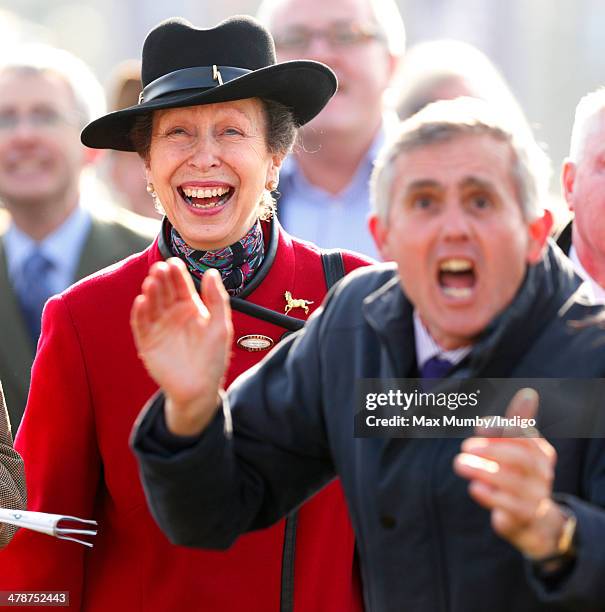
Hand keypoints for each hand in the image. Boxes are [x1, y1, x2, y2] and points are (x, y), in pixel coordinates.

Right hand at [131, 258, 232, 435]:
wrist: (200, 388)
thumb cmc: (213, 358)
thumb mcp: (221, 326)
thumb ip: (217, 300)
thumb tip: (211, 272)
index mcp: (190, 308)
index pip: (181, 286)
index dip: (177, 274)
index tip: (174, 263)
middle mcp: (173, 314)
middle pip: (164, 292)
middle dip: (162, 280)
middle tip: (160, 269)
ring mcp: (159, 327)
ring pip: (151, 305)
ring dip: (150, 293)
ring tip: (152, 282)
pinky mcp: (148, 342)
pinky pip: (141, 325)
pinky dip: (139, 313)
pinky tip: (141, 301)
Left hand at [453, 388, 566, 558]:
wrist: (534, 519)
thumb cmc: (520, 473)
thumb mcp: (520, 447)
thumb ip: (519, 421)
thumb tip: (529, 392)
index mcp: (542, 453)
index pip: (525, 435)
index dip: (501, 429)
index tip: (477, 426)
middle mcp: (543, 474)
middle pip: (523, 459)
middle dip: (493, 450)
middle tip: (465, 446)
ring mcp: (535, 498)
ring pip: (514, 484)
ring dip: (484, 471)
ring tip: (459, 463)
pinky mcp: (523, 518)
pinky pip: (510, 508)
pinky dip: (491, 496)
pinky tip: (474, 487)